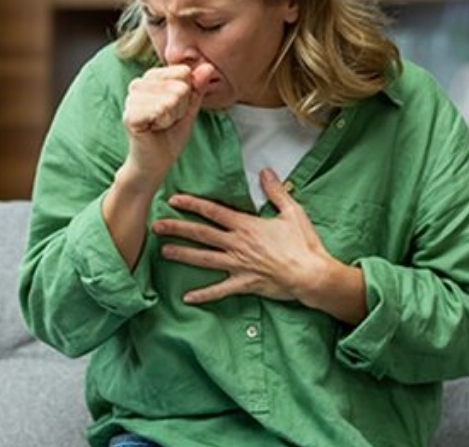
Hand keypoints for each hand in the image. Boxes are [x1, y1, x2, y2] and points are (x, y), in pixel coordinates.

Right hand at [121, 63, 214, 186]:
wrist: (155, 163)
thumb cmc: (169, 135)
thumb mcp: (189, 109)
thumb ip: (197, 88)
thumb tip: (208, 67)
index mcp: (152, 78)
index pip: (183, 72)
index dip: (187, 95)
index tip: (176, 109)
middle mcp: (138, 83)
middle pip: (179, 86)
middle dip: (180, 108)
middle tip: (168, 120)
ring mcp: (131, 98)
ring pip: (170, 99)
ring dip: (172, 117)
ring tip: (161, 125)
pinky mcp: (129, 115)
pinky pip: (158, 110)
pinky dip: (163, 122)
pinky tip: (154, 128)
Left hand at [152, 169, 334, 304]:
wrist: (311, 274)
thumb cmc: (303, 244)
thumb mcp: (291, 212)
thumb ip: (275, 191)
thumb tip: (266, 172)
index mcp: (246, 226)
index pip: (213, 211)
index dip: (192, 204)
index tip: (174, 200)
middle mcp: (237, 244)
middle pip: (201, 234)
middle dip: (177, 229)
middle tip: (156, 226)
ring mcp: (238, 265)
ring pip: (204, 259)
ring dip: (182, 255)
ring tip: (164, 252)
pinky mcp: (244, 284)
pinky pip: (219, 290)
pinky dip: (203, 295)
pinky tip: (187, 297)